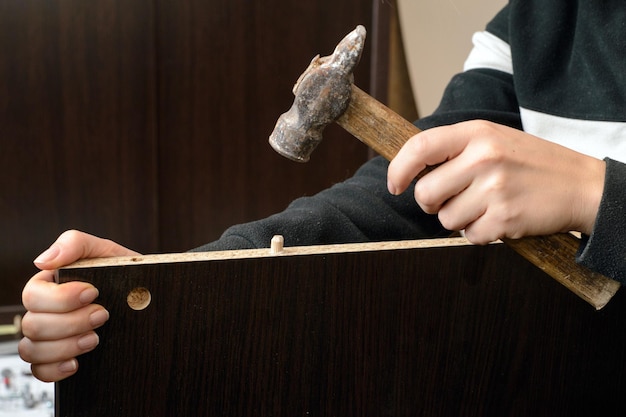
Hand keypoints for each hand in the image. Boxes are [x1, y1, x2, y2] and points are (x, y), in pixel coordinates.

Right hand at [19, 230, 138, 381]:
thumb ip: (75, 244)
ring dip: (65, 346)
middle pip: (33, 324)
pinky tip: (77, 362)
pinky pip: (39, 371)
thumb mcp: (106, 251)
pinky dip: (54, 369)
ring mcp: (51, 336)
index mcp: (51, 285)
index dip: (60, 298)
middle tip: (102, 315)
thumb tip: (43, 259)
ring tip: (95, 338)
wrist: (149, 298)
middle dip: (71, 322)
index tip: (92, 293)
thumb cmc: (124, 272)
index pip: (33, 295)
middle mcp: (46, 311)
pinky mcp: (59, 357)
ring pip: (33, 349)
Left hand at [387, 120, 605, 243]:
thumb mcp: (494, 139)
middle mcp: (483, 158)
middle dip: (432, 203)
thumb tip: (412, 172)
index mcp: (477, 133)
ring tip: (486, 205)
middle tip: (453, 198)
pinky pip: (469, 237)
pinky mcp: (505, 219)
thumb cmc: (531, 163)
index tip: (395, 185)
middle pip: (425, 194)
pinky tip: (500, 218)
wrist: (582, 185)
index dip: (398, 169)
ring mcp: (495, 189)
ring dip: (459, 219)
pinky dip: (480, 233)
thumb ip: (455, 150)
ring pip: (445, 219)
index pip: (419, 147)